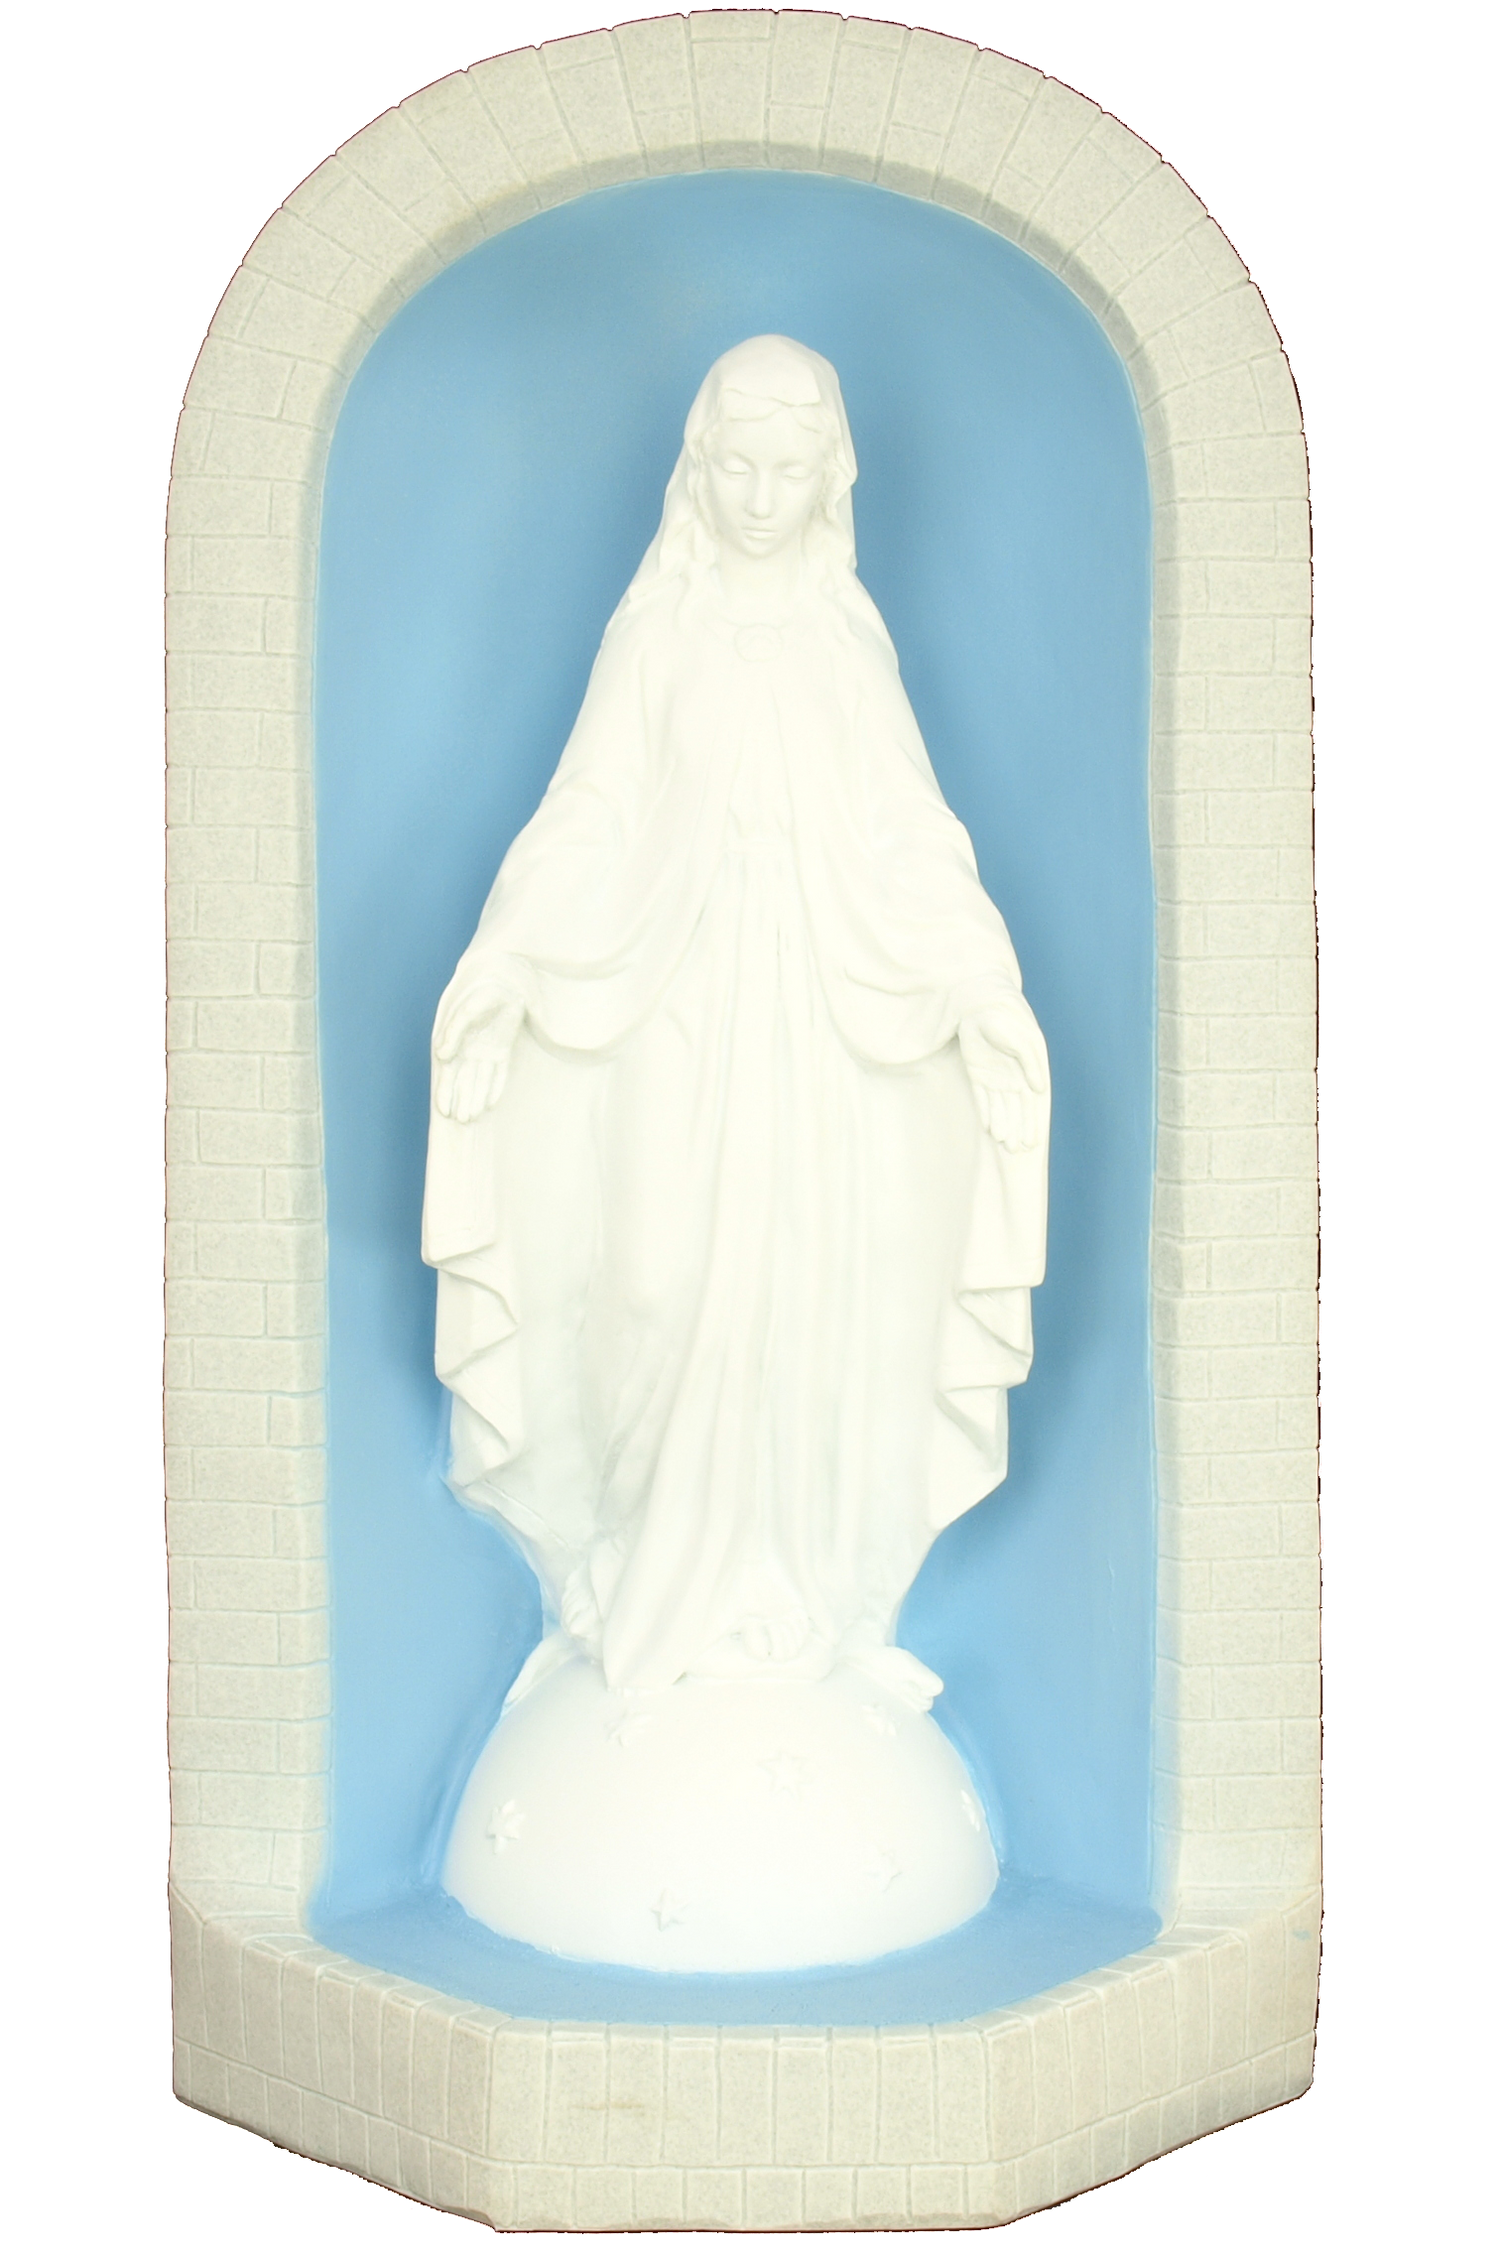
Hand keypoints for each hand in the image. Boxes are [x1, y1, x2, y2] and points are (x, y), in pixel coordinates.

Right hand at [432, 985, 524, 1121]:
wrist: (507, 985)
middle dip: (462, 1101)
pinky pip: (499, 1074)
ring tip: (471, 1117)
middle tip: (461, 1120)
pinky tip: (491, 1104)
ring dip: (476, 1099)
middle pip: (464, 1082)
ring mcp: (487, 1052)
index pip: (448, 1074)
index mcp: (457, 1043)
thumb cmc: (482, 995)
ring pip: (480, 1081)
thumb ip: (454, 1033)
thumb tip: (442, 1057)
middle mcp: (471, 1052)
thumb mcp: (466, 1012)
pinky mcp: (503, 1051)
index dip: (445, 1092)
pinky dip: (495, 1088)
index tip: (444, 1111)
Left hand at [959, 1010, 1046, 1152]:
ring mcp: (995, 1077)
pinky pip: (982, 1098)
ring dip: (1002, 1124)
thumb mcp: (1023, 1040)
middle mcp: (1012, 1077)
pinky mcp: (977, 1074)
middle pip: (1016, 1109)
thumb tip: (1040, 1088)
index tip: (1033, 1141)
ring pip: (999, 1107)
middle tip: (1018, 1150)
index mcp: (1027, 1070)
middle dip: (1018, 1129)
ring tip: (1005, 1143)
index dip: (1031, 1121)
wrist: (981, 1004)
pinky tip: (989, 1128)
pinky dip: (986, 1112)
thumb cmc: (1008, 1019)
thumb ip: (1030, 1063)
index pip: (1031, 1102)